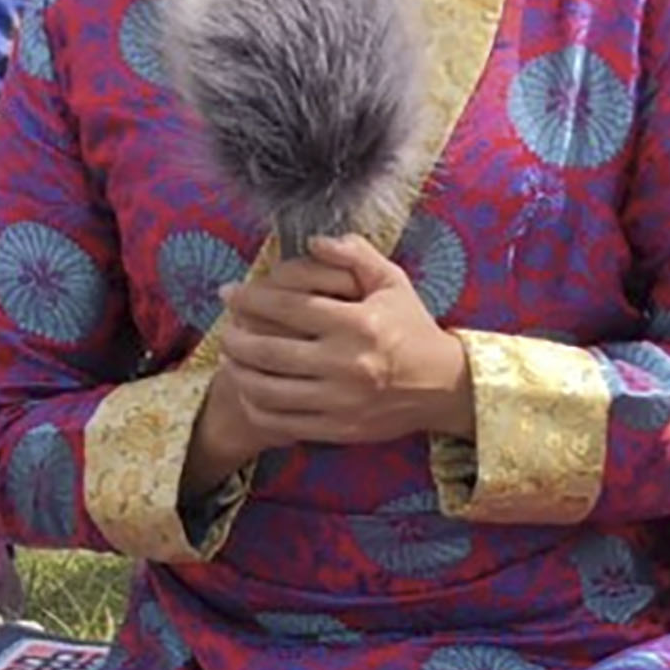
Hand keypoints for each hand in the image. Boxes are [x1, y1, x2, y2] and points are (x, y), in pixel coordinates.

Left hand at [217, 234, 473, 447]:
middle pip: (269, 350)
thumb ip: (355, 254)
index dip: (250, 297)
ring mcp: (341, 401)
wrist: (443, 386)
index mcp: (358, 323)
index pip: (288, 306)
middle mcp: (347, 363)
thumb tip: (313, 240)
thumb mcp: (392, 282)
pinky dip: (257, 406)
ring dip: (240, 371)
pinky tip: (249, 391)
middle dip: (236, 336)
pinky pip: (282, 422)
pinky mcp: (338, 429)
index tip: (229, 292)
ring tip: (231, 357)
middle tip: (225, 328)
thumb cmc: (412, 327)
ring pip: (269, 389)